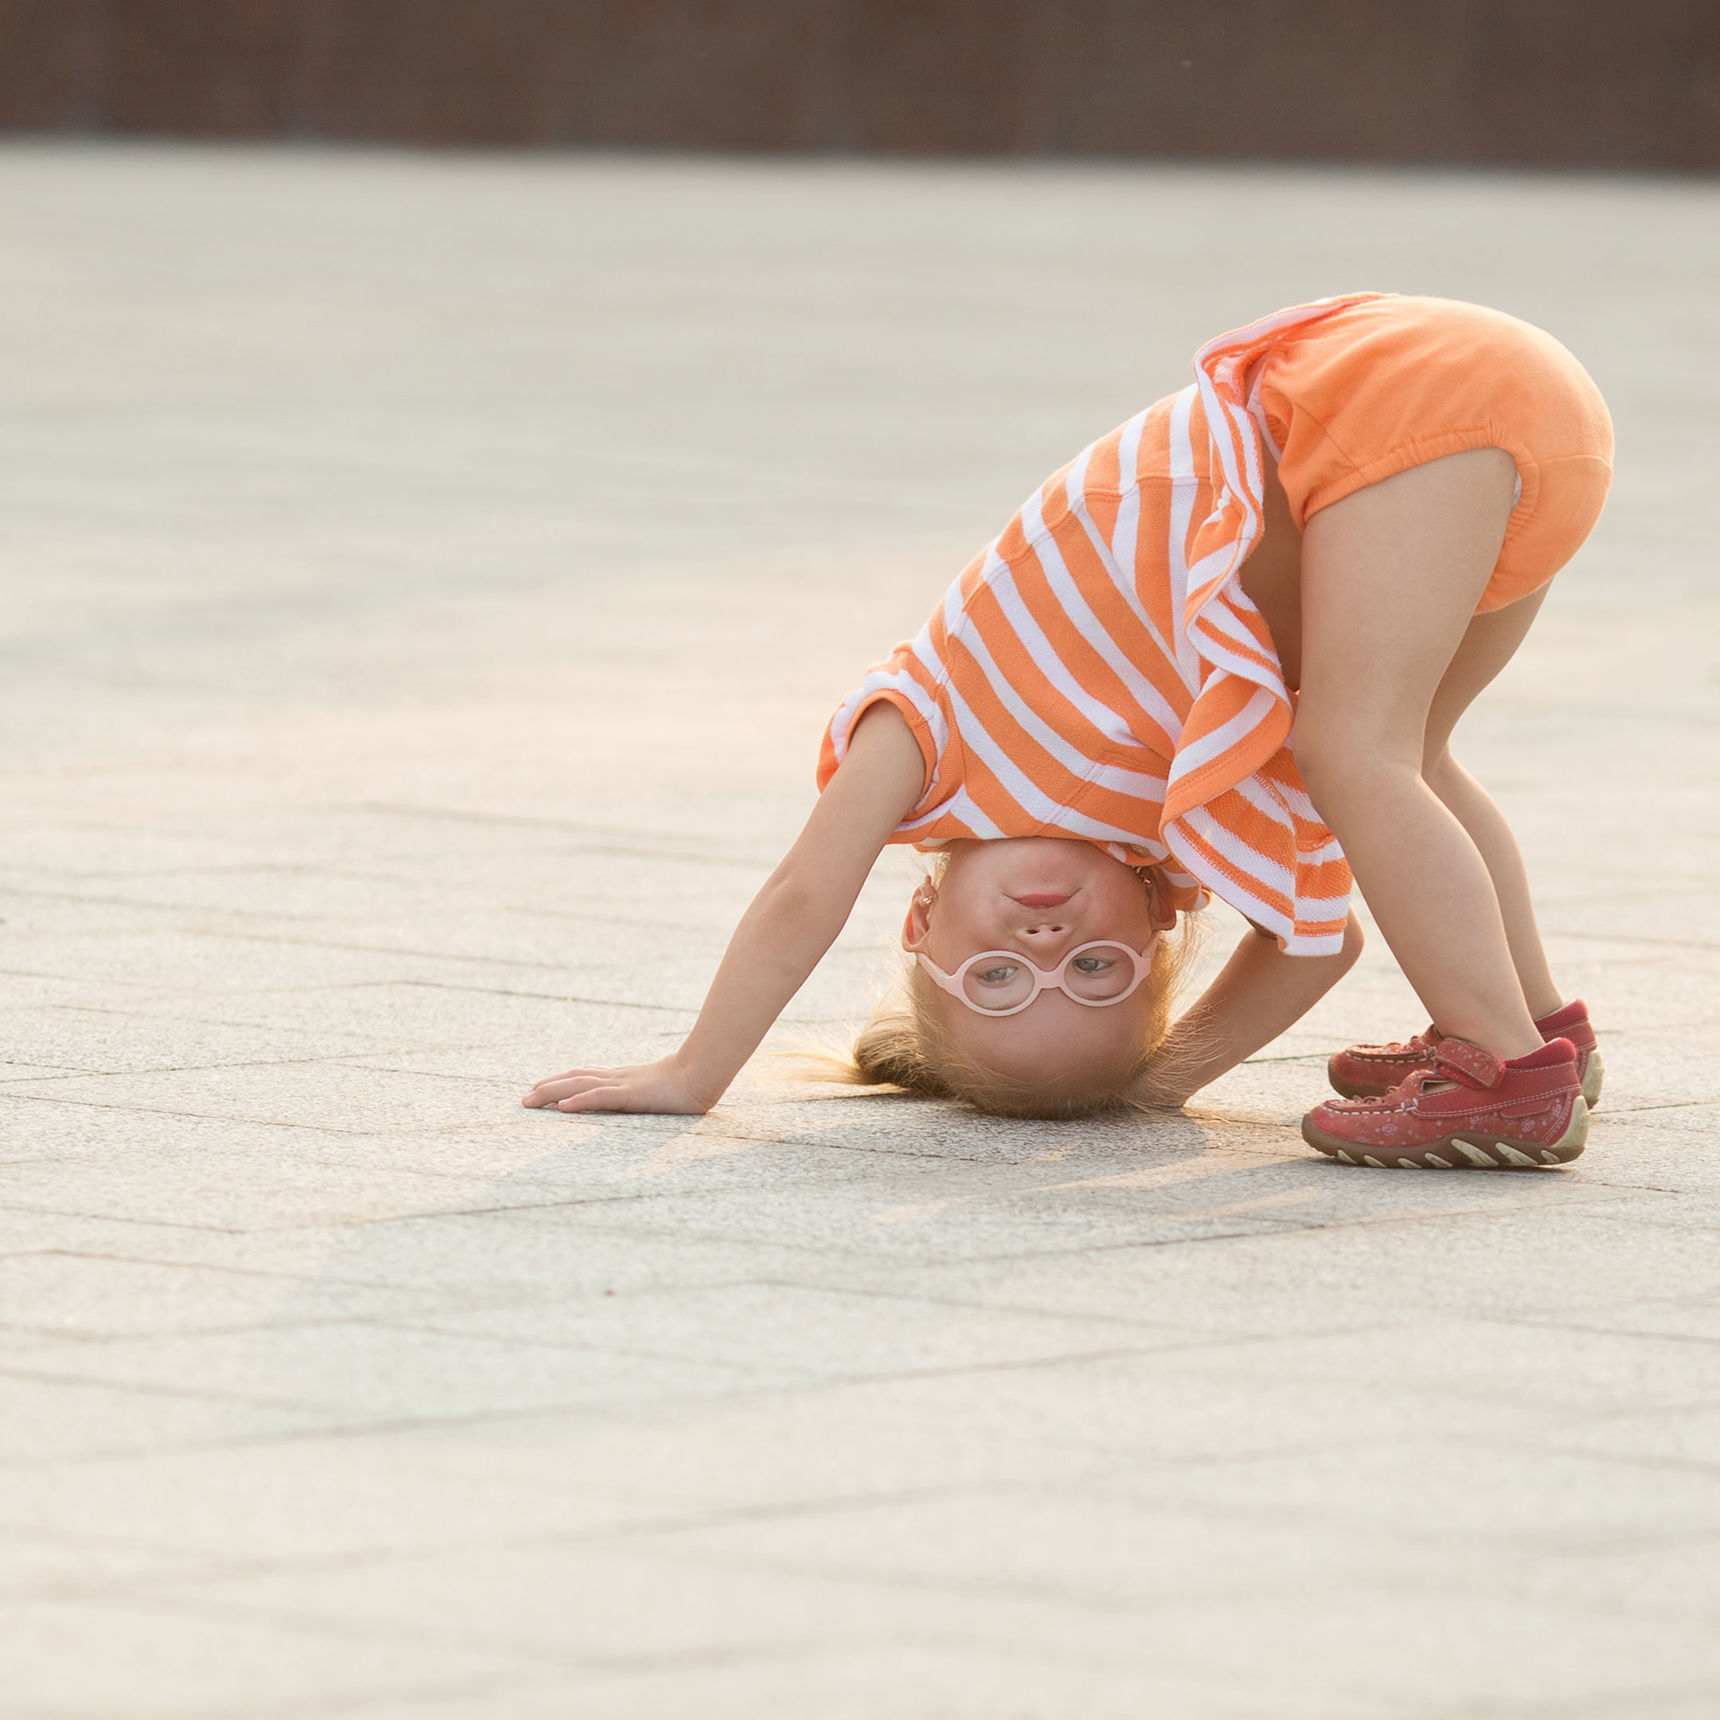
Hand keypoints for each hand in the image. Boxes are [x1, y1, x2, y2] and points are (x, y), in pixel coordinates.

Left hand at [523, 1054, 715, 1115]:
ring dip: (552, 1092)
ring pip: (580, 1085)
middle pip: (574, 1078)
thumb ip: (643, 1092)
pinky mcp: (631, 1094)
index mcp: (623, 1077)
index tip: (539, 1086)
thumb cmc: (688, 1083)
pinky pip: (600, 1097)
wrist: (704, 1073)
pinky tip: (562, 1108)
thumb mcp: (658, 1089)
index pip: (584, 1075)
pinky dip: (579, 1101)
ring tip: (529, 1100)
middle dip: (546, 1087)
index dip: (560, 1080)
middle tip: (523, 1098)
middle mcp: (617, 1077)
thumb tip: (639, 1096)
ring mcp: (622, 1084)